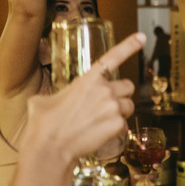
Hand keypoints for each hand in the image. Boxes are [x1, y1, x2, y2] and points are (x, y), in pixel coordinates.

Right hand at [23, 33, 143, 165]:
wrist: (49, 148)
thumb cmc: (43, 124)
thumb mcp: (44, 99)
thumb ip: (60, 94)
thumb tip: (55, 100)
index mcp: (88, 79)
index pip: (112, 58)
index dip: (129, 46)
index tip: (142, 37)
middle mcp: (104, 90)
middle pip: (127, 87)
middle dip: (119, 95)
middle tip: (104, 106)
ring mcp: (113, 107)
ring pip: (129, 105)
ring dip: (120, 111)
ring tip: (100, 121)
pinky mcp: (118, 124)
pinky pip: (124, 124)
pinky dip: (115, 129)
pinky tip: (99, 133)